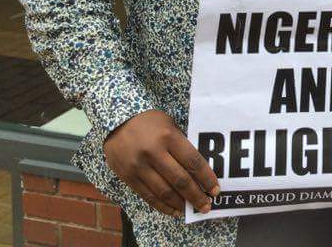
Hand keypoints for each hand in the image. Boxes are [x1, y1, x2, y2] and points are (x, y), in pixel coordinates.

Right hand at [103, 110, 219, 217]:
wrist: (115, 120)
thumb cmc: (149, 121)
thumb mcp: (169, 125)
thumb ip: (181, 146)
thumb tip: (197, 171)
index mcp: (168, 137)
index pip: (192, 161)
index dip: (206, 178)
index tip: (215, 189)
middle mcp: (154, 152)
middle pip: (180, 180)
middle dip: (196, 196)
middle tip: (206, 206)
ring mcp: (139, 166)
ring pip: (164, 192)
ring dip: (180, 204)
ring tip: (191, 209)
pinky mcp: (128, 176)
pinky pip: (148, 196)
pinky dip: (162, 206)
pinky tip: (173, 210)